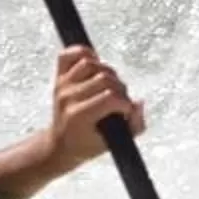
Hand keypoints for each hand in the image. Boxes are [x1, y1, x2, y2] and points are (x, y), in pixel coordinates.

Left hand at [45, 46, 143, 173]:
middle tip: (119, 101)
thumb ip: (134, 127)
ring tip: (109, 86)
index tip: (127, 111)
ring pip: (90, 63)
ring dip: (106, 72)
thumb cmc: (87, 145)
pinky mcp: (59, 77)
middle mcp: (68, 98)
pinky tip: (94, 64)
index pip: (110, 97)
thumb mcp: (114, 143)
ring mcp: (62, 85)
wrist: (61, 144)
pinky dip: (82, 53)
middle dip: (120, 89)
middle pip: (104, 78)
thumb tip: (139, 103)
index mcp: (79, 116)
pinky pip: (68, 54)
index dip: (125, 103)